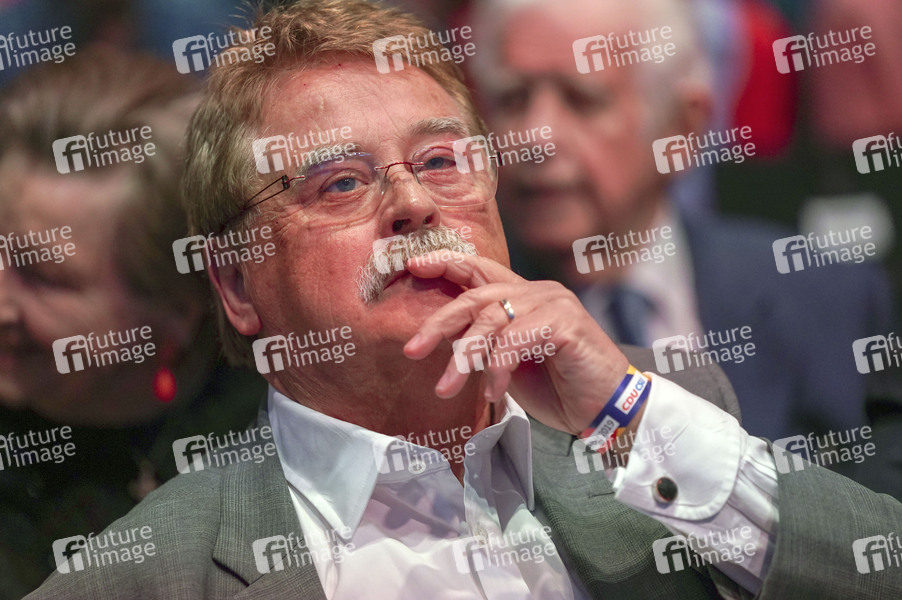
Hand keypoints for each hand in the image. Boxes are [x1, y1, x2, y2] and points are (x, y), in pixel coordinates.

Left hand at [403, 251, 630, 434]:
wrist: (606, 409)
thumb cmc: (558, 387)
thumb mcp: (509, 363)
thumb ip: (484, 344)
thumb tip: (445, 335)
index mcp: (524, 296)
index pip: (479, 269)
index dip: (445, 264)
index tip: (411, 267)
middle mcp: (538, 291)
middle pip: (475, 296)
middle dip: (438, 322)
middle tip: (412, 350)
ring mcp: (553, 303)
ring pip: (491, 319)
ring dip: (464, 357)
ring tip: (447, 389)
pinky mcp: (565, 322)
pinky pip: (515, 338)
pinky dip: (498, 367)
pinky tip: (494, 392)